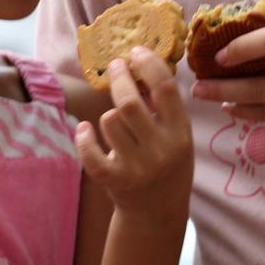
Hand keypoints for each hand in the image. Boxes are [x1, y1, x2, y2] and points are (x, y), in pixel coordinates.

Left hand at [75, 47, 192, 223]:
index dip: (148, 63)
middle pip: (129, 102)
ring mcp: (137, 167)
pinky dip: (83, 138)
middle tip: (115, 65)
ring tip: (114, 117)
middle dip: (119, 77)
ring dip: (108, 113)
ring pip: (110, 121)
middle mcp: (160, 150)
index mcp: (180, 133)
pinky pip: (91, 153)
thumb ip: (165, 106)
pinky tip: (84, 129)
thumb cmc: (168, 164)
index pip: (165, 88)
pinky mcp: (114, 180)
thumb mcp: (178, 135)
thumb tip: (142, 61)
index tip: (136, 51)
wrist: (158, 214)